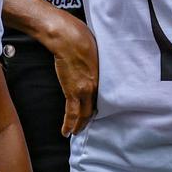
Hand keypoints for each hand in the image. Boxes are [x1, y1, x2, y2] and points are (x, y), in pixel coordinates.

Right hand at [40, 13, 99, 134]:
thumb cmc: (81, 38)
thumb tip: (92, 66)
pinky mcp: (72, 91)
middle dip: (89, 119)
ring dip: (79, 125)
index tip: (98, 112)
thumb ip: (95, 63)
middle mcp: (96, 86)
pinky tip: (67, 132)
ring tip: (76, 132)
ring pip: (83, 113)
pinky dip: (69, 124)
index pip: (104, 96)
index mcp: (103, 76)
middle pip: (94, 107)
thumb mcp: (95, 52)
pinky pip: (71, 113)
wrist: (69, 38)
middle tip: (86, 127)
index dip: (100, 105)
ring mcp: (85, 90)